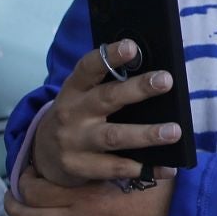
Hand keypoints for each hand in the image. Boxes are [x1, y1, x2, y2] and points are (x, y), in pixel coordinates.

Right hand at [30, 41, 183, 187]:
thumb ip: (109, 85)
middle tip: (166, 81)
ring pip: (113, 137)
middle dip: (137, 89)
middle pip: (107, 99)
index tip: (132, 46)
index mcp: (74, 90)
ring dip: (145, 134)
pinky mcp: (79, 167)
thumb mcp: (84, 96)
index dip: (109, 56)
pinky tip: (167, 168)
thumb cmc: (79, 116)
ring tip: (173, 132)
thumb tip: (157, 74)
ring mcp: (74, 142)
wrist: (43, 154)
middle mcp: (72, 113)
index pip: (89, 68)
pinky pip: (115, 168)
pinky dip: (145, 169)